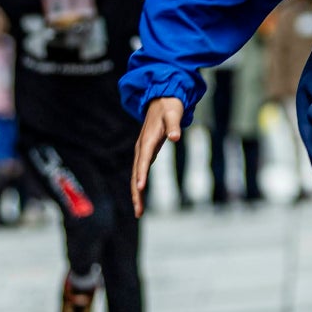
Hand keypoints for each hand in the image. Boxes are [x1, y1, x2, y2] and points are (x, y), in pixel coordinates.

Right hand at [131, 97, 183, 217]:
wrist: (162, 99)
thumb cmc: (169, 108)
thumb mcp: (173, 114)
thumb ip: (174, 126)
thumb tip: (175, 137)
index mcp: (147, 140)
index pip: (143, 160)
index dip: (141, 174)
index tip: (140, 188)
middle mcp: (142, 148)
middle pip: (135, 173)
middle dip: (136, 193)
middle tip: (138, 212)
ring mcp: (142, 151)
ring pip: (136, 174)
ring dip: (136, 192)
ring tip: (138, 211)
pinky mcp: (146, 152)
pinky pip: (140, 171)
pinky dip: (139, 185)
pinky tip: (140, 196)